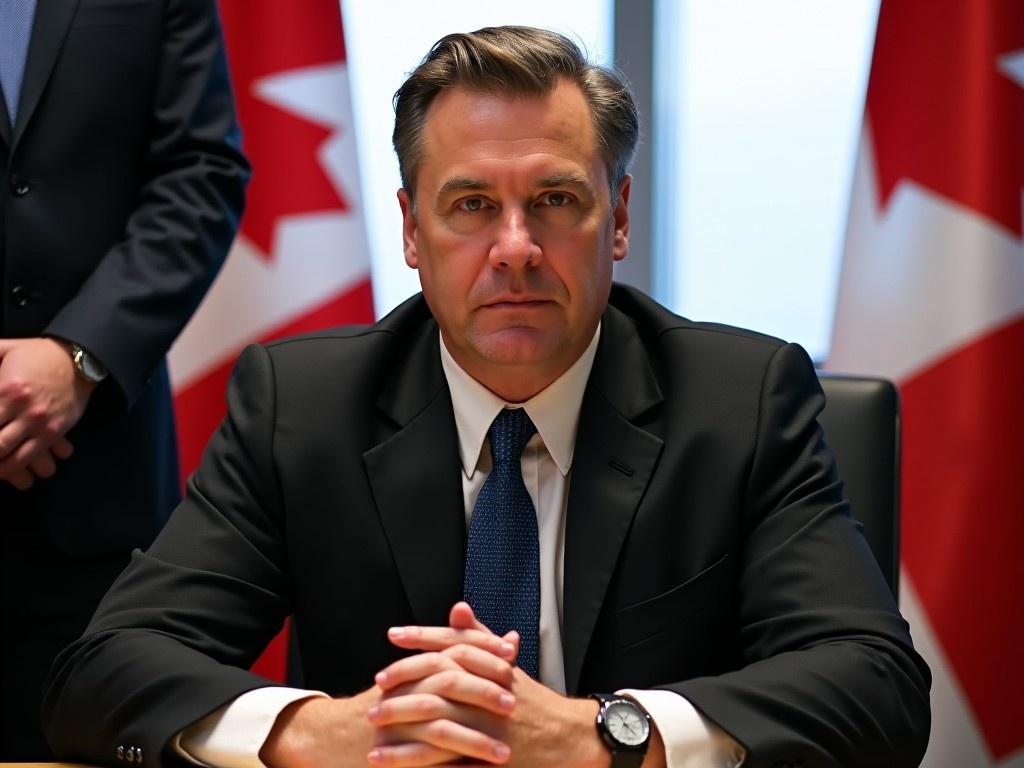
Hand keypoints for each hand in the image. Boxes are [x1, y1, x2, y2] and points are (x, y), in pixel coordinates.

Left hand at [0, 337, 90, 488]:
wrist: (78, 360)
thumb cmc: (37, 354)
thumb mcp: (5, 348)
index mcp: (5, 389)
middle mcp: (21, 409)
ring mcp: (39, 423)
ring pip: (7, 454)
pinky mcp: (54, 432)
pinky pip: (29, 456)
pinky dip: (12, 468)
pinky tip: (1, 470)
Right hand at [260, 618, 520, 767]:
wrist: (333, 736)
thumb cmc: (390, 702)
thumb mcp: (426, 673)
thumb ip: (472, 655)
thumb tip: (511, 639)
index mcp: (418, 667)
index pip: (454, 650)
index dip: (484, 652)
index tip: (512, 657)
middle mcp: (405, 689)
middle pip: (448, 683)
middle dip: (482, 694)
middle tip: (511, 705)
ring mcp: (396, 722)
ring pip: (440, 727)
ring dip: (474, 740)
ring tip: (503, 753)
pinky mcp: (389, 752)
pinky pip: (422, 760)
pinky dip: (450, 767)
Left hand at [371, 602, 612, 766]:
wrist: (570, 738)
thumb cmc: (533, 701)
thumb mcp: (507, 664)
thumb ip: (479, 637)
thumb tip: (457, 608)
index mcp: (494, 668)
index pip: (454, 645)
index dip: (422, 637)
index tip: (393, 635)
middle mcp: (491, 695)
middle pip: (441, 682)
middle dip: (405, 683)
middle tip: (376, 687)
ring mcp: (489, 729)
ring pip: (440, 724)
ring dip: (402, 727)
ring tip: (373, 728)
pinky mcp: (487, 759)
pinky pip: (447, 762)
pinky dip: (415, 762)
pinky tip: (391, 763)